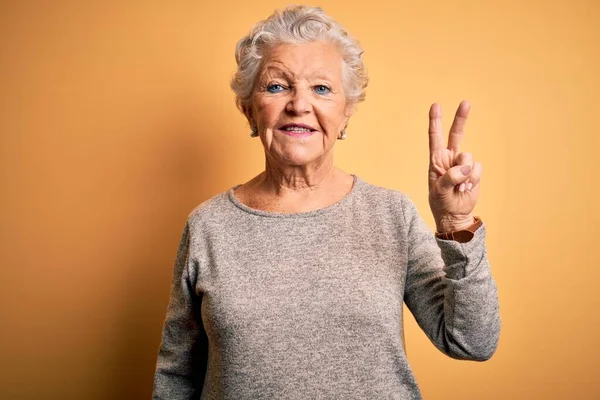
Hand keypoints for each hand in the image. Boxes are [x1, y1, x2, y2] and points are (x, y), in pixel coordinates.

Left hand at [428, 100, 481, 232]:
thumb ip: (450, 177)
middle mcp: (450, 159)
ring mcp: (463, 164)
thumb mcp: (439, 191)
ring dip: (465, 174)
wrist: (455, 216)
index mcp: (436, 160)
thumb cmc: (441, 203)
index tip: (436, 106)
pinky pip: (478, 168)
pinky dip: (473, 179)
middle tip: (466, 102)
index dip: (435, 121)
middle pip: (456, 134)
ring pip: (469, 157)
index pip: (435, 137)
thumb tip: (465, 167)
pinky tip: (467, 188)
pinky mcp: (474, 171)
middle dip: (461, 118)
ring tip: (459, 187)